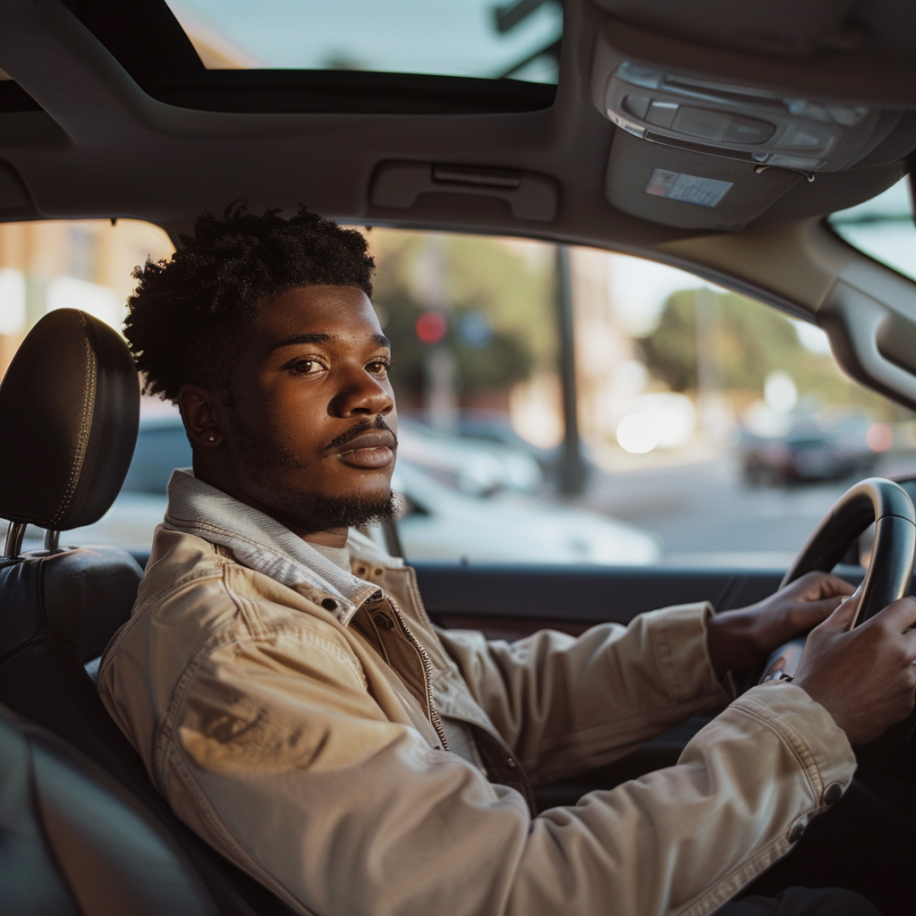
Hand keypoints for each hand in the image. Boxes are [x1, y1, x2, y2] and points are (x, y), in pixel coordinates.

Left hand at [706, 571, 854, 679]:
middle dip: (851, 625)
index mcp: (820, 581)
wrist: (743, 638)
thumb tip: (855, 604)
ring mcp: (817, 607)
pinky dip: (832, 639)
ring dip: (842, 634)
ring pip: (843, 622)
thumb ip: (826, 608)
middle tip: (848, 643)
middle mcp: (820, 591)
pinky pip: (832, 630)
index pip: (858, 596)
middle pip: (852, 610)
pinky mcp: (812, 622)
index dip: (862, 614)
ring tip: (838, 648)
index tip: (860, 633)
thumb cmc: (764, 625)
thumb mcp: (798, 616)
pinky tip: (831, 651)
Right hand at [793, 595, 915, 745]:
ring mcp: (908, 681)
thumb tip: (856, 597)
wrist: (819, 716)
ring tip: (876, 668)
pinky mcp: (909, 703)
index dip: (905, 607)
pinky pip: (911, 686)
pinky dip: (899, 683)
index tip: (902, 611)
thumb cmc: (817, 676)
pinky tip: (875, 687)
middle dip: (908, 634)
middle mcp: (901, 655)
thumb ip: (844, 612)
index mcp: (880, 633)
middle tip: (887, 641)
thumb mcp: (822, 635)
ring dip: (903, 661)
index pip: (910, 607)